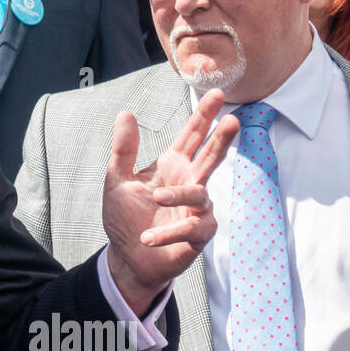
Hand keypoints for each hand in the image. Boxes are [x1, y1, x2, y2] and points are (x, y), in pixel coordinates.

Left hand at [102, 89, 238, 315]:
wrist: (127, 257)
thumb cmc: (126, 217)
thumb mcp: (117, 180)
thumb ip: (124, 149)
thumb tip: (125, 113)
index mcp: (172, 166)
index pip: (191, 136)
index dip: (203, 115)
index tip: (216, 92)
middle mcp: (189, 183)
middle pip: (210, 157)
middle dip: (221, 139)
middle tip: (233, 120)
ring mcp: (196, 209)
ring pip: (198, 194)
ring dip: (178, 195)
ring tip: (156, 198)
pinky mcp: (198, 235)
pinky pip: (190, 229)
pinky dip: (168, 232)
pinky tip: (148, 237)